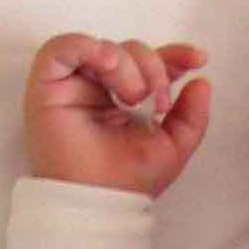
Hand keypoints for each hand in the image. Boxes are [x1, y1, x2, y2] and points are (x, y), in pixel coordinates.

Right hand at [24, 34, 211, 196]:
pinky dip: (88, 47)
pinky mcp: (46, 84)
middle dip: (153, 67)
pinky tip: (108, 64)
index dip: (174, 55)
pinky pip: (62, 47)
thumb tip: (202, 80)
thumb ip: (192, 116)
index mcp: (123, 99)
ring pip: (103, 46)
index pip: (148, 63)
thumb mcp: (174, 148)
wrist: (98, 202)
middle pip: (129, 50)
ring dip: (127, 65)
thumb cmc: (128, 182)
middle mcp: (97, 88)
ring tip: (132, 98)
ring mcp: (72, 85)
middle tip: (158, 102)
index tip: (199, 60)